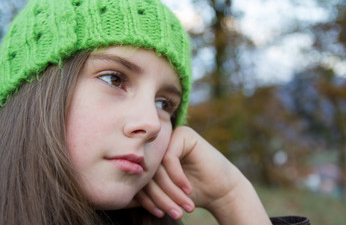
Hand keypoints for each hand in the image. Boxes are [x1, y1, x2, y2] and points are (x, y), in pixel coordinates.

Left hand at [136, 126, 270, 223]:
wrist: (221, 190)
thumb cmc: (191, 194)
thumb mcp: (164, 193)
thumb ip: (146, 189)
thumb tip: (121, 195)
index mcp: (151, 156)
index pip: (140, 176)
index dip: (146, 197)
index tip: (157, 213)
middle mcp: (159, 144)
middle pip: (148, 171)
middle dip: (161, 196)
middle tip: (173, 213)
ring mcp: (171, 137)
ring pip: (158, 167)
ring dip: (170, 191)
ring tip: (181, 207)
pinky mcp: (183, 135)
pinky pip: (170, 158)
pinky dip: (177, 178)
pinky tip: (188, 190)